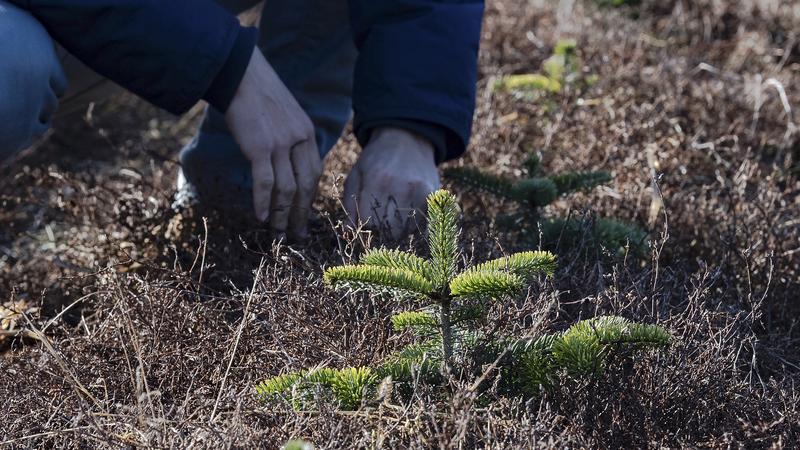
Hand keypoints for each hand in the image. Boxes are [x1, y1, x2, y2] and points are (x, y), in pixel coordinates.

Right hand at [225, 49, 321, 239]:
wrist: (240, 74)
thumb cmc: (258, 95)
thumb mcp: (286, 115)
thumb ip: (291, 138)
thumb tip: (287, 164)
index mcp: (307, 133)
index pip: (314, 173)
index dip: (310, 198)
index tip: (305, 216)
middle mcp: (299, 140)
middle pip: (305, 186)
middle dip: (301, 214)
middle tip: (297, 235)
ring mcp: (281, 145)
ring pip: (287, 189)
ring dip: (283, 215)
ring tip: (278, 234)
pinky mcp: (260, 147)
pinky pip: (265, 182)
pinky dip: (264, 202)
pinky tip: (261, 217)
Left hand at [344, 127, 440, 237]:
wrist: (407, 139)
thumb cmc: (376, 159)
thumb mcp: (356, 175)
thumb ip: (349, 204)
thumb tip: (347, 230)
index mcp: (377, 180)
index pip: (369, 222)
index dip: (365, 223)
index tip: (365, 216)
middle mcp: (401, 187)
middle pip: (389, 230)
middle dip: (382, 228)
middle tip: (380, 215)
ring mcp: (419, 192)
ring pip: (406, 230)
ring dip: (398, 228)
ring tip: (394, 210)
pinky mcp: (432, 195)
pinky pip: (422, 224)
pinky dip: (413, 223)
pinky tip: (407, 210)